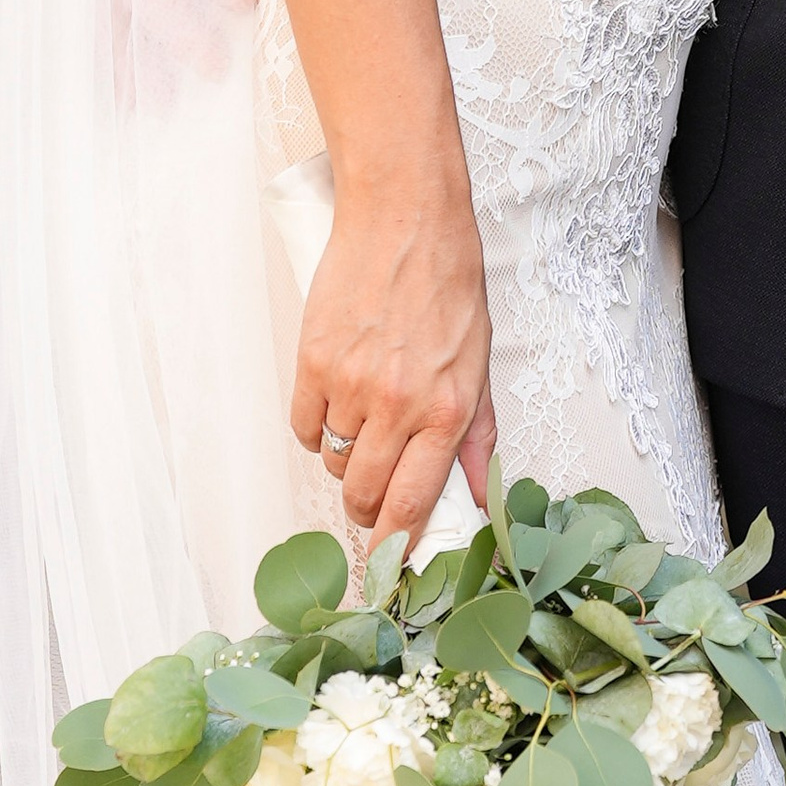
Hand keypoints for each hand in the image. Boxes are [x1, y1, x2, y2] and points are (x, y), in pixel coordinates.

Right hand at [290, 175, 496, 547]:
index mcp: (447, 409)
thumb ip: (477, 433)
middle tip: (375, 495)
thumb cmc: (447, 280)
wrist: (403, 217)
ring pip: (337, 461)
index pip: (414, 504)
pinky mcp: (313, 364)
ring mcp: (351, 385)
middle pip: (366, 495)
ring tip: (365, 421)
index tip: (389, 568)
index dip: (396, 547)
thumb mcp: (478, 360)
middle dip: (369, 509)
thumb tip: (479, 494)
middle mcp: (398, 405)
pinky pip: (306, 428)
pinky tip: (336, 404)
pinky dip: (318, 429)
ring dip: (349, 458)